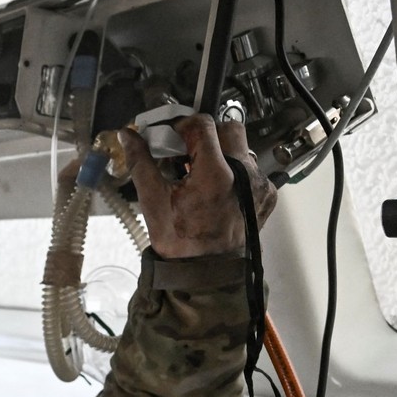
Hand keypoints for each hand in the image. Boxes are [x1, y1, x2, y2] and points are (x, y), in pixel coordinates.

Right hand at [119, 115, 277, 258]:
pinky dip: (235, 172)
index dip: (182, 125)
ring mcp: (260, 184)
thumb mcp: (153, 202)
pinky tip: (219, 189)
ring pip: (243, 147)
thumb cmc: (181, 242)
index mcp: (215, 173)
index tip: (172, 135)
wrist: (206, 272)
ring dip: (222, 152)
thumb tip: (129, 137)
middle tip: (188, 151)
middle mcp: (244, 174)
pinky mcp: (267, 195)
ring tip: (202, 173)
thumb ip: (141, 163)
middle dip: (207, 134)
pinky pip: (253, 169)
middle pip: (229, 128)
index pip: (202, 125)